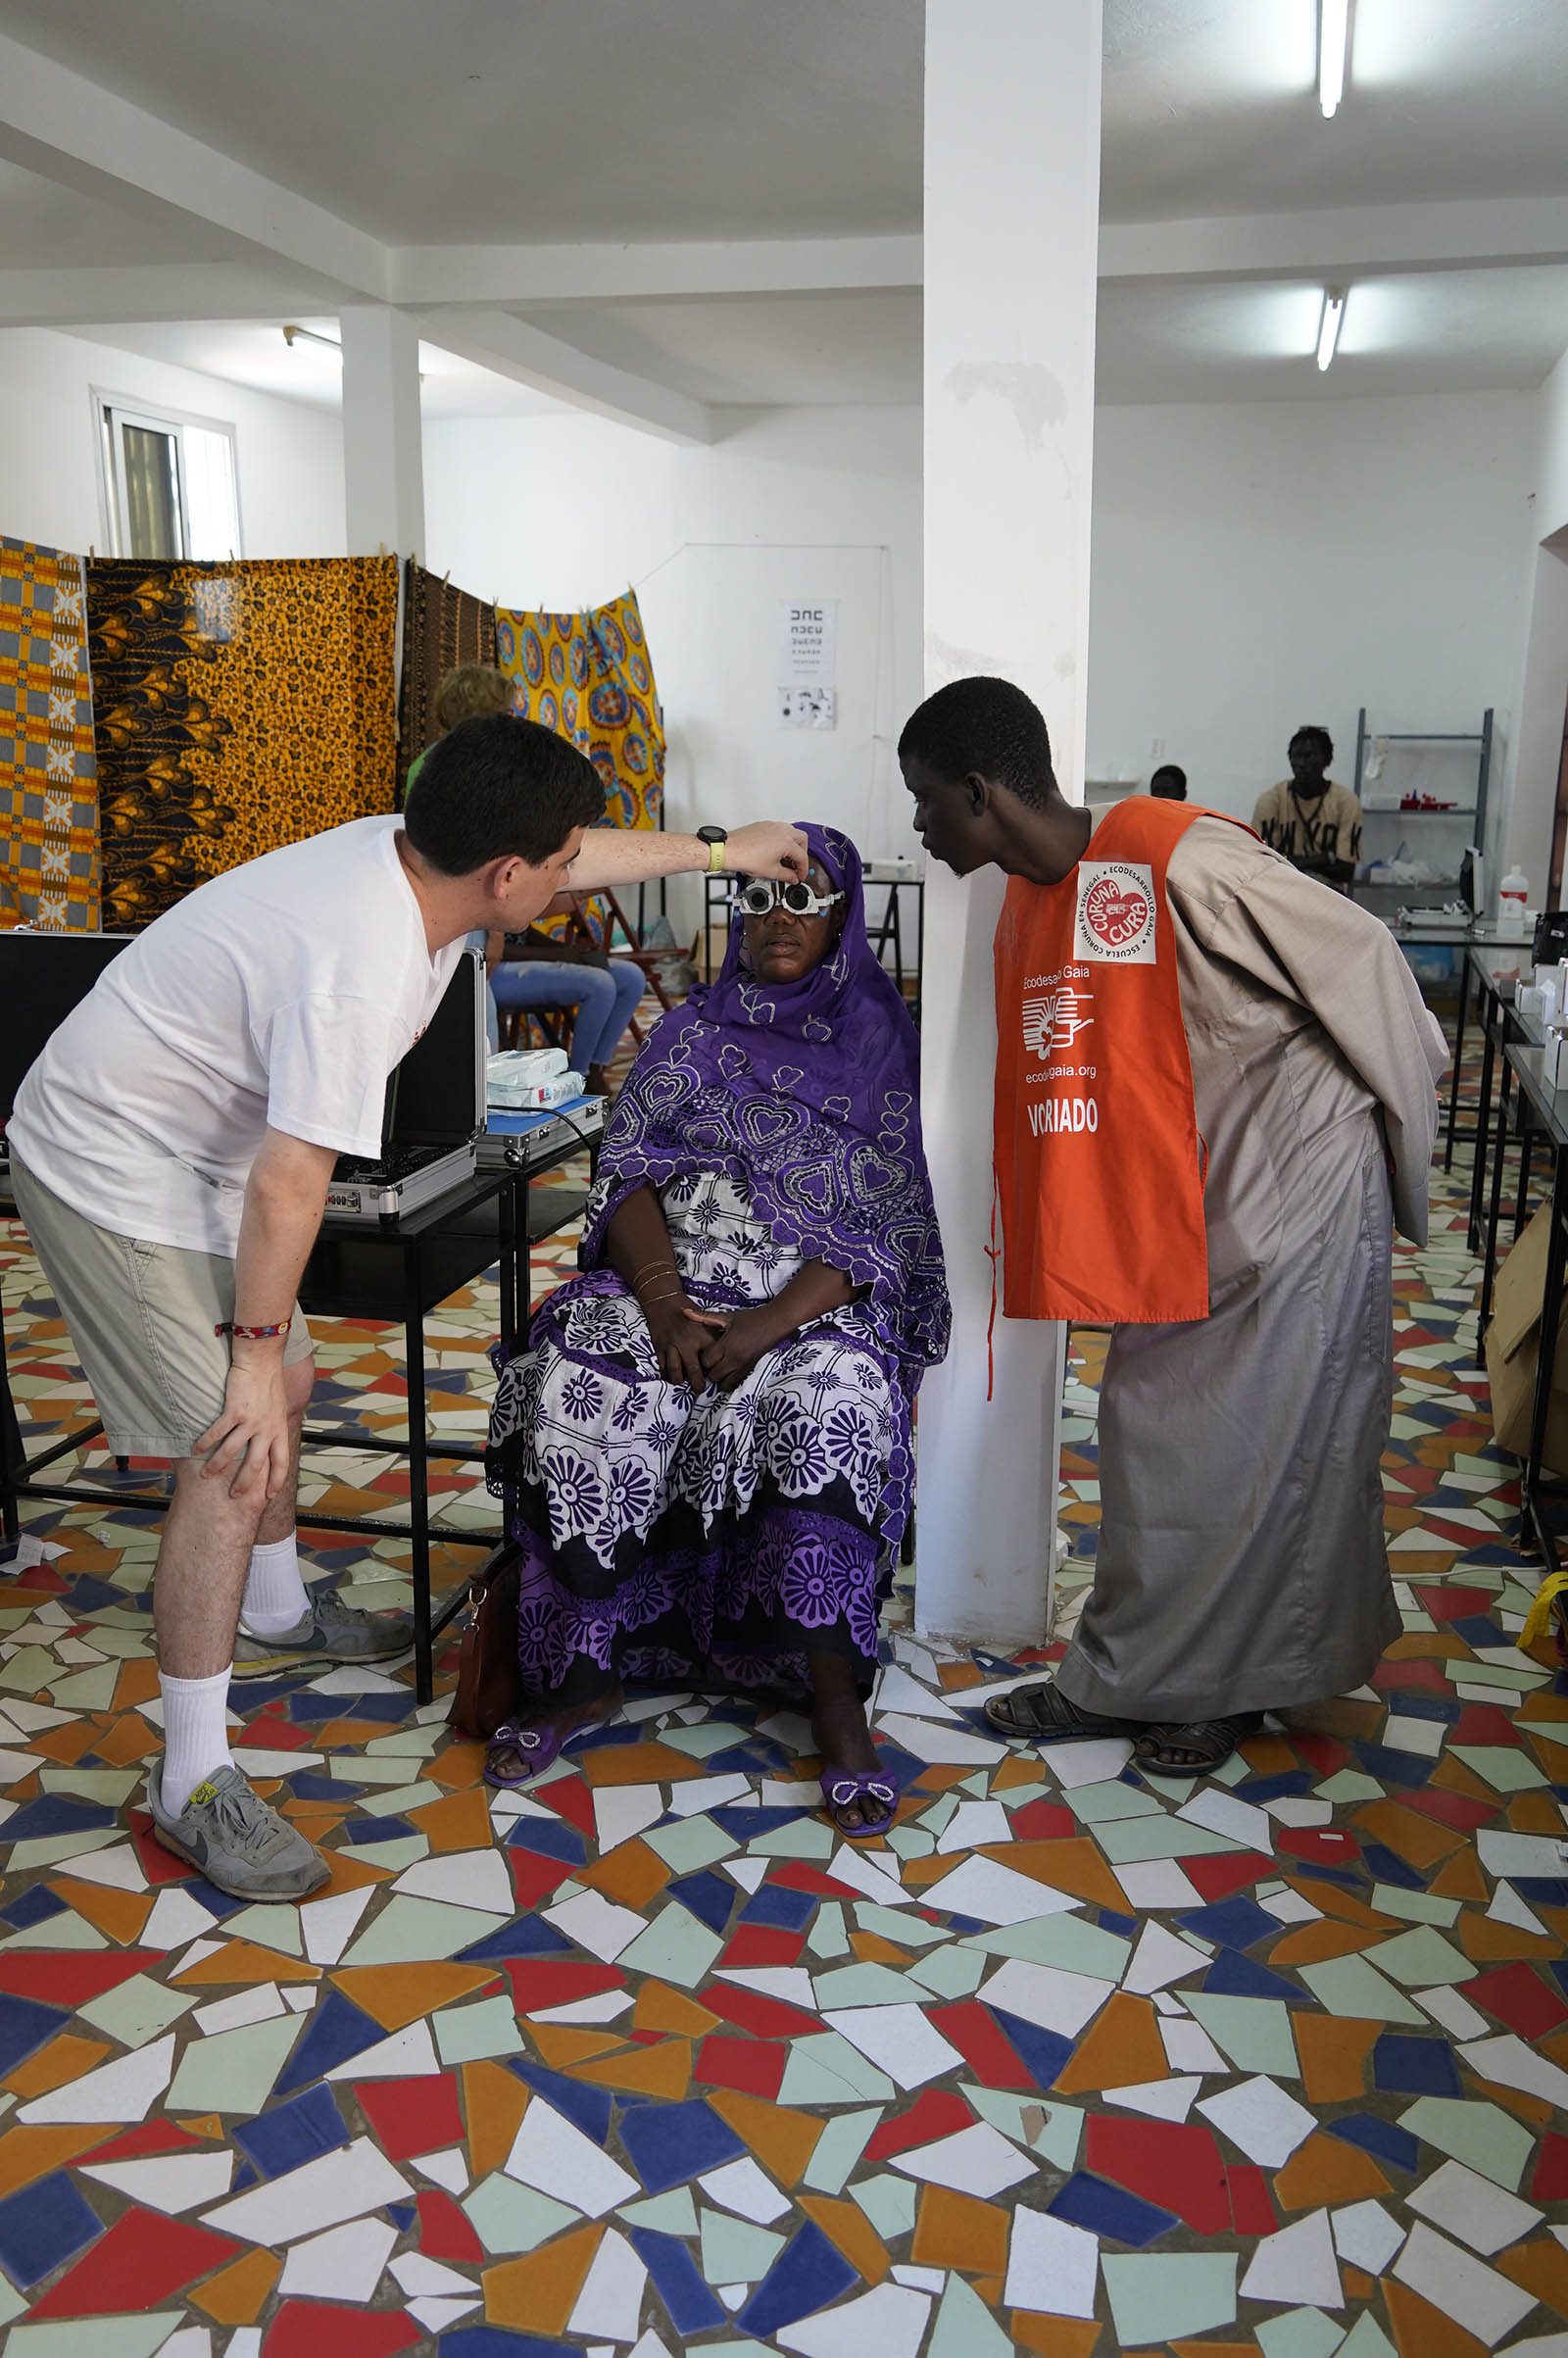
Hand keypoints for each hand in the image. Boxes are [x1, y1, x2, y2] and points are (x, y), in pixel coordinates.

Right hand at [196, 1361, 291, 1499]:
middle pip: (256, 1465)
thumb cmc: (268, 1382)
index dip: (276, 1481)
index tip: (269, 1496)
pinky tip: (196, 1450)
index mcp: (280, 1429)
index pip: (282, 1462)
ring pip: (233, 1452)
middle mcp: (267, 1429)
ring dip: (217, 1466)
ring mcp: (252, 1421)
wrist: (262, 1360)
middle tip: (234, 1495)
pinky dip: (205, 1443)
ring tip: (206, 1475)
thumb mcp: (279, 1408)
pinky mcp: (236, 1411)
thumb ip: (273, 1426)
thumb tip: (268, 1440)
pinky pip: (218, 1433)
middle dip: (244, 1483)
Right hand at [642, 1293, 727, 1387]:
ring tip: (684, 1385)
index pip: (712, 1360)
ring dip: (680, 1381)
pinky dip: (666, 1376)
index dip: (714, 1371)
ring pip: (676, 1372)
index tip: (716, 1377)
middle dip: (697, 1384)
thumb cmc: (689, 1315)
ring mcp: (672, 1346)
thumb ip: (715, 1338)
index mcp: (702, 1336)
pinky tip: (671, 1378)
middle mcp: (687, 1343)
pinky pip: (662, 1367)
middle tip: (700, 1389)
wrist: (664, 1303)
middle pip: (693, 1371)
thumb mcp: (706, 1322)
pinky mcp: (659, 1348)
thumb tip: (727, 1355)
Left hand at [698, 1305, 782, 1392]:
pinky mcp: (751, 1371)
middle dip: (710, 1370)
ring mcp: (744, 1367)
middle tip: (712, 1360)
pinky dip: (730, 1381)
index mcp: (727, 1345)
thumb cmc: (750, 1318)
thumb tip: (684, 1312)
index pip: (706, 1361)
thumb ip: (704, 1317)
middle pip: (713, 1375)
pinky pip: (736, 1385)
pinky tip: (729, 1370)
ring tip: (720, 1366)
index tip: (706, 1351)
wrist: (775, 1323)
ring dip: (720, 1378)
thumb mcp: (727, 1317)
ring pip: (724, 1384)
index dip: (703, 1358)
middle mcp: (735, 1359)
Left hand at [725, 821, 808, 881]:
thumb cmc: (745, 857)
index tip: (800, 876)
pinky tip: (775, 849)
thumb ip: (787, 876)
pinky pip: (778, 829)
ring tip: (786, 857)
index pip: (802, 856)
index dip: (803, 869)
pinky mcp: (763, 825)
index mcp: (786, 842)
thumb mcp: (771, 872)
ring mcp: (772, 826)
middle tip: (797, 864)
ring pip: (791, 831)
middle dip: (802, 853)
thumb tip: (793, 877)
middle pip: (802, 839)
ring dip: (793, 844)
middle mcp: (781, 830)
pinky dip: (781, 839)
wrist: (729, 850)